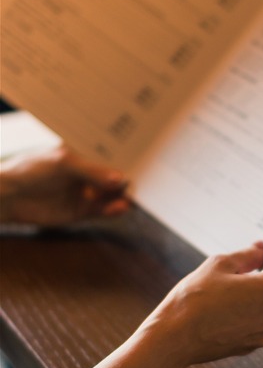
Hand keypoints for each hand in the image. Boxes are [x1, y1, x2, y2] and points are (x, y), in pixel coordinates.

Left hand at [0, 146, 129, 224]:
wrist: (7, 196)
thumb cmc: (31, 170)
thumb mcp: (64, 163)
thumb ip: (93, 171)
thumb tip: (121, 179)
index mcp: (83, 156)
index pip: (111, 157)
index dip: (126, 160)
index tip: (144, 164)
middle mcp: (87, 175)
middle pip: (115, 178)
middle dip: (128, 181)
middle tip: (139, 184)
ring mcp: (85, 193)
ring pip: (112, 196)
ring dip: (122, 197)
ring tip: (130, 198)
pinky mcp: (80, 212)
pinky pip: (103, 211)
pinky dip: (113, 210)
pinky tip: (120, 207)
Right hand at [88, 229, 262, 367]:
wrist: (173, 339)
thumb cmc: (194, 300)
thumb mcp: (220, 265)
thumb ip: (249, 255)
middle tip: (259, 253)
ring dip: (261, 287)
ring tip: (235, 281)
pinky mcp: (256, 342)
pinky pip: (262, 316)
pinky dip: (253, 305)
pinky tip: (231, 301)